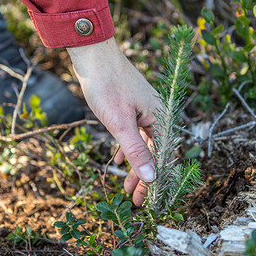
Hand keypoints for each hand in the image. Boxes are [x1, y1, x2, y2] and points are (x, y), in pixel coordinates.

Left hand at [67, 37, 159, 205]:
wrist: (93, 54)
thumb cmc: (107, 85)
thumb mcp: (120, 123)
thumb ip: (136, 151)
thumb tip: (152, 179)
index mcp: (160, 118)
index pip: (163, 157)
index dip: (155, 180)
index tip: (146, 200)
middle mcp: (156, 115)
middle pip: (154, 154)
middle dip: (144, 178)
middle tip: (134, 200)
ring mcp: (143, 110)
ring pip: (143, 145)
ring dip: (135, 166)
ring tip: (126, 188)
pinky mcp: (130, 107)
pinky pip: (134, 134)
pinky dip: (127, 149)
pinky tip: (120, 161)